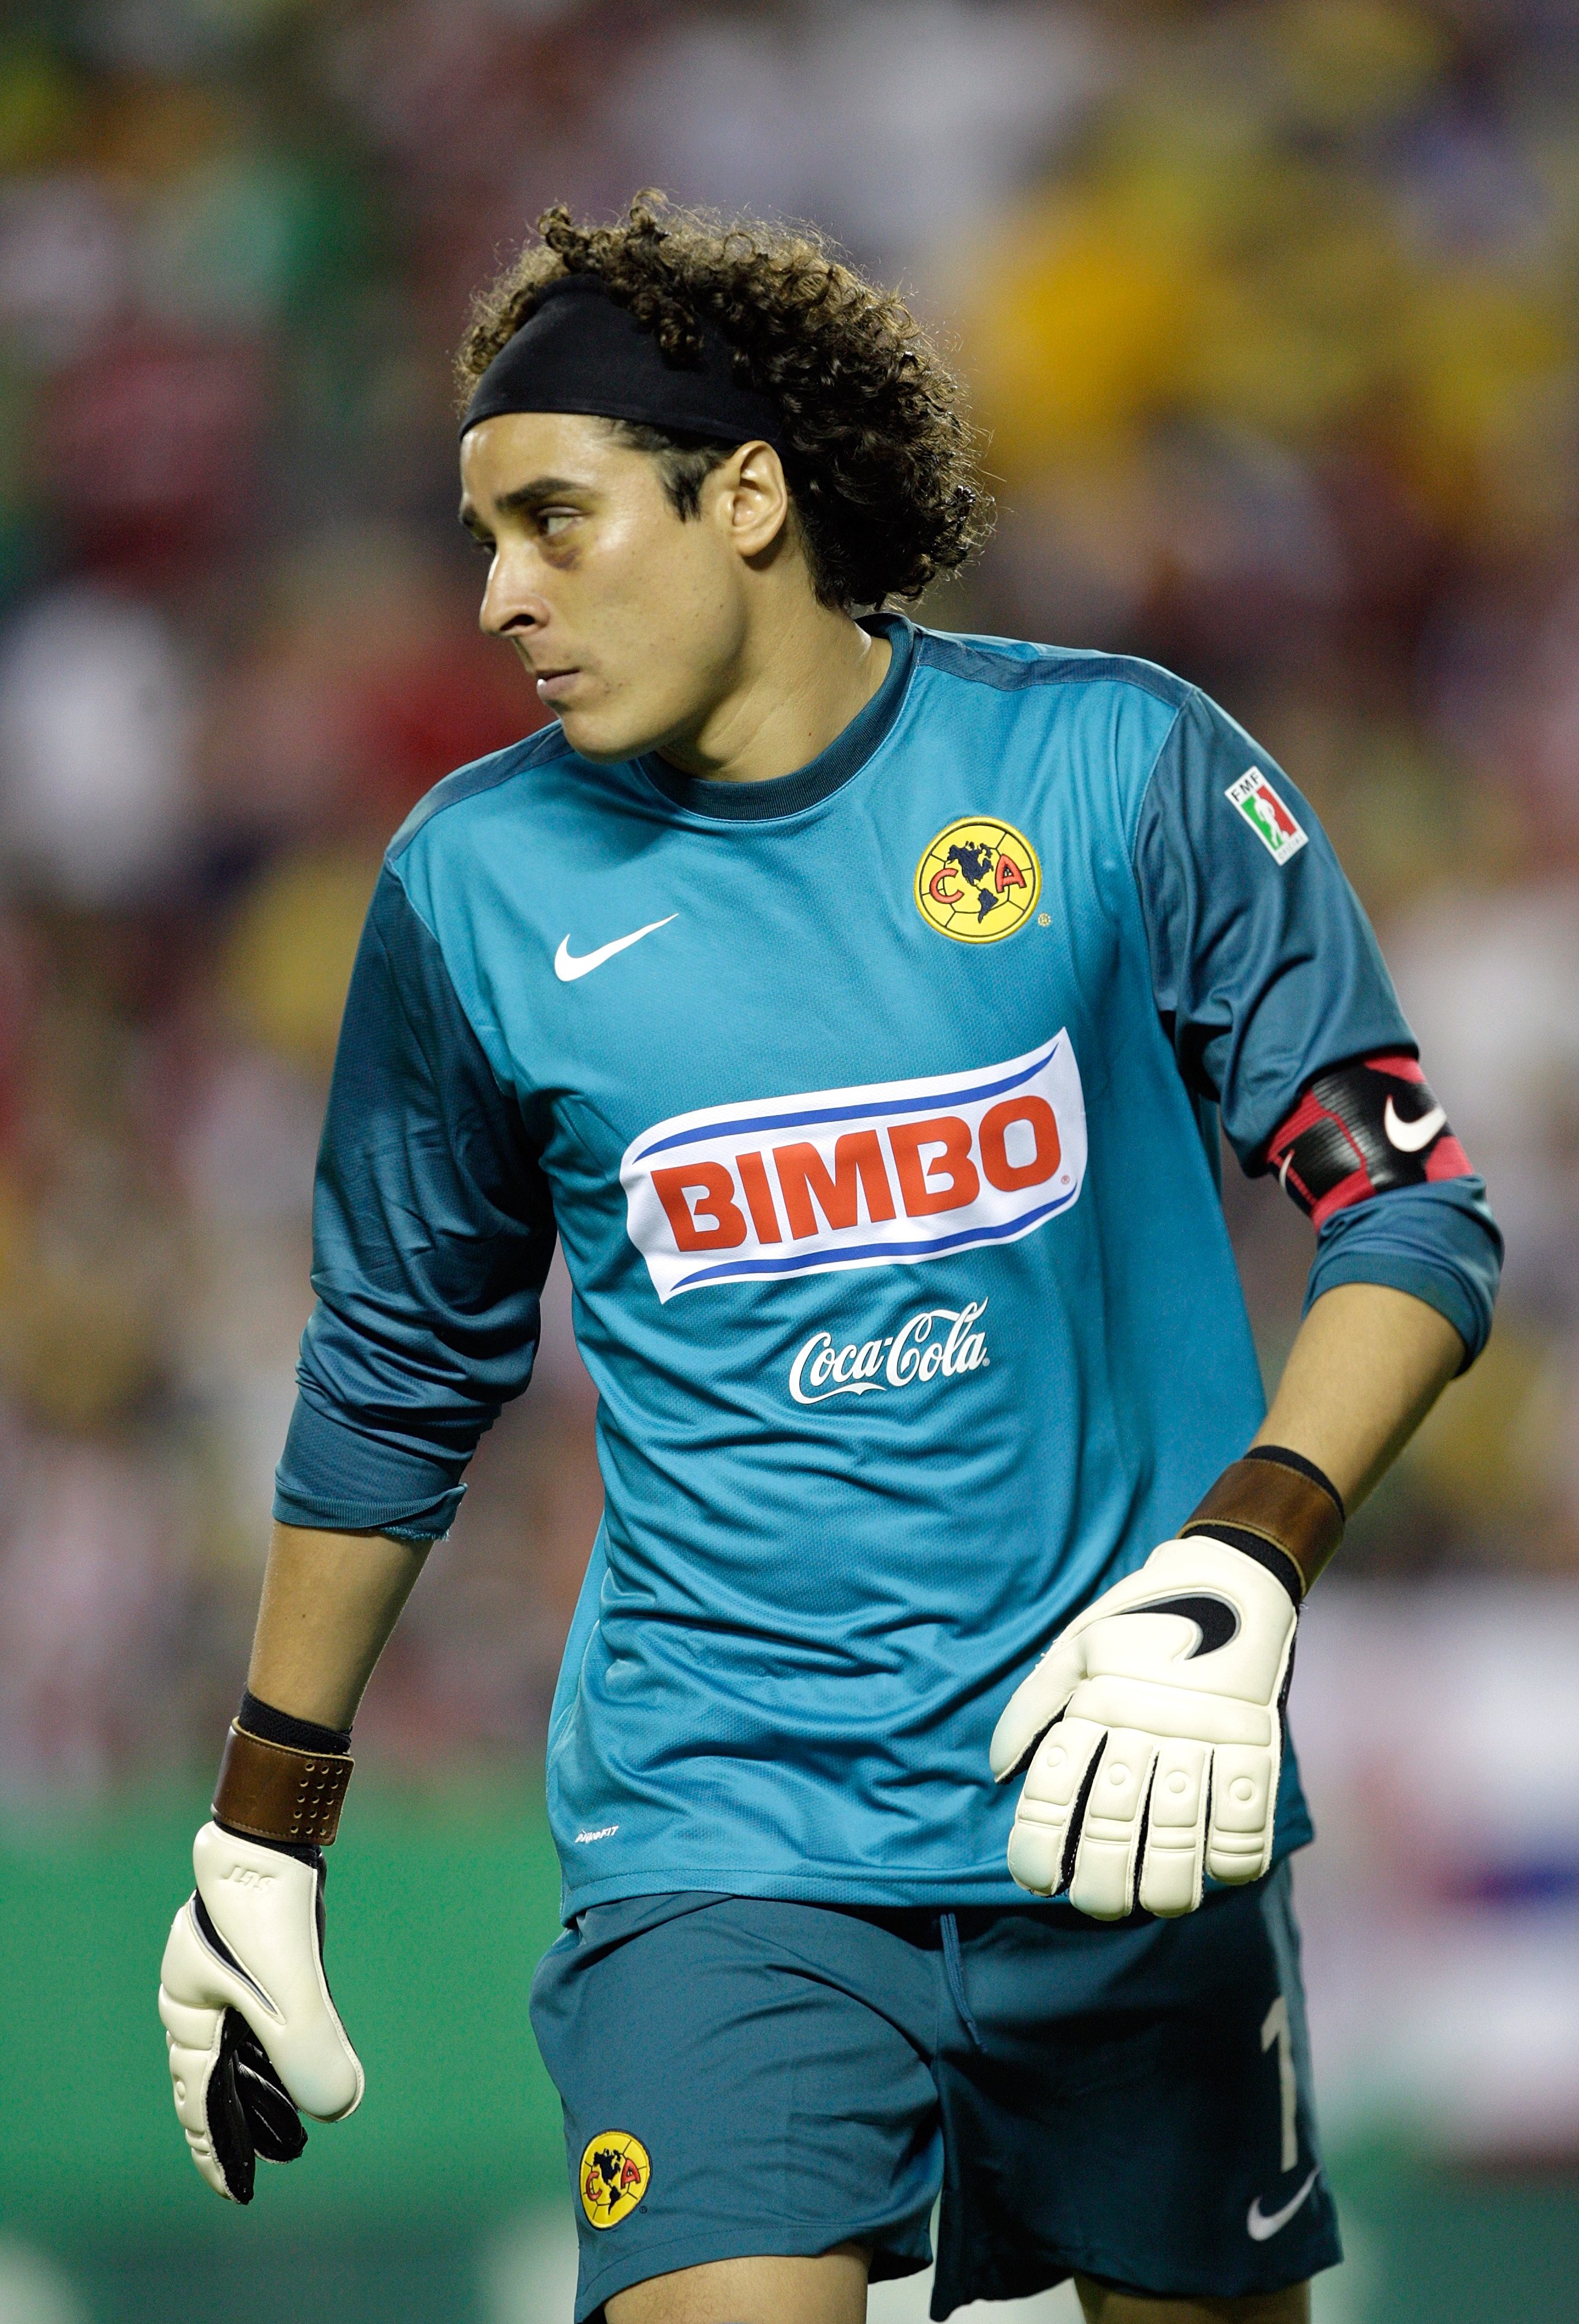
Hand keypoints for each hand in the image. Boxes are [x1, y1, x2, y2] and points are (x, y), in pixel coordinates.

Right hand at [158, 1821, 363, 2200]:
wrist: (273, 1835)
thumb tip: (340, 2110)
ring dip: (265, 2086)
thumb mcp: (284, 1988)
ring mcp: (231, 1974)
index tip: (234, 2192)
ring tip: (294, 2125)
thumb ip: (306, 2048)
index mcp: (190, 2008)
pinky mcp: (263, 1955)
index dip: (215, 2147)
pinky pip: (267, 2016)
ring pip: (243, 2047)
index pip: (196, 2096)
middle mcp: (202, 1995)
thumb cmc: (263, 1909)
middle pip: (213, 2076)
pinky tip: (311, 2060)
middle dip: (236, 2124)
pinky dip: (283, 2047)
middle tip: (263, 2169)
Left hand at [989, 1536, 1296, 1920]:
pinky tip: (1218, 1875)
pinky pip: (1246, 1815)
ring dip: (1165, 1884)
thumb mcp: (1077, 1646)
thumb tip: (997, 1774)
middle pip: (1113, 1821)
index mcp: (1095, 1699)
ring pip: (1178, 1831)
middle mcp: (1144, 1721)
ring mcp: (1203, 1733)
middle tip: (1095, 1904)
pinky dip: (1234, 1857)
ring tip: (1155, 1903)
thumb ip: (1033, 1708)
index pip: (1053, 1784)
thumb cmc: (1141, 1621)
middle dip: (1100, 1881)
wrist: (1229, 1576)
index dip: (1039, 1842)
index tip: (1037, 1881)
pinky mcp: (1256, 1739)